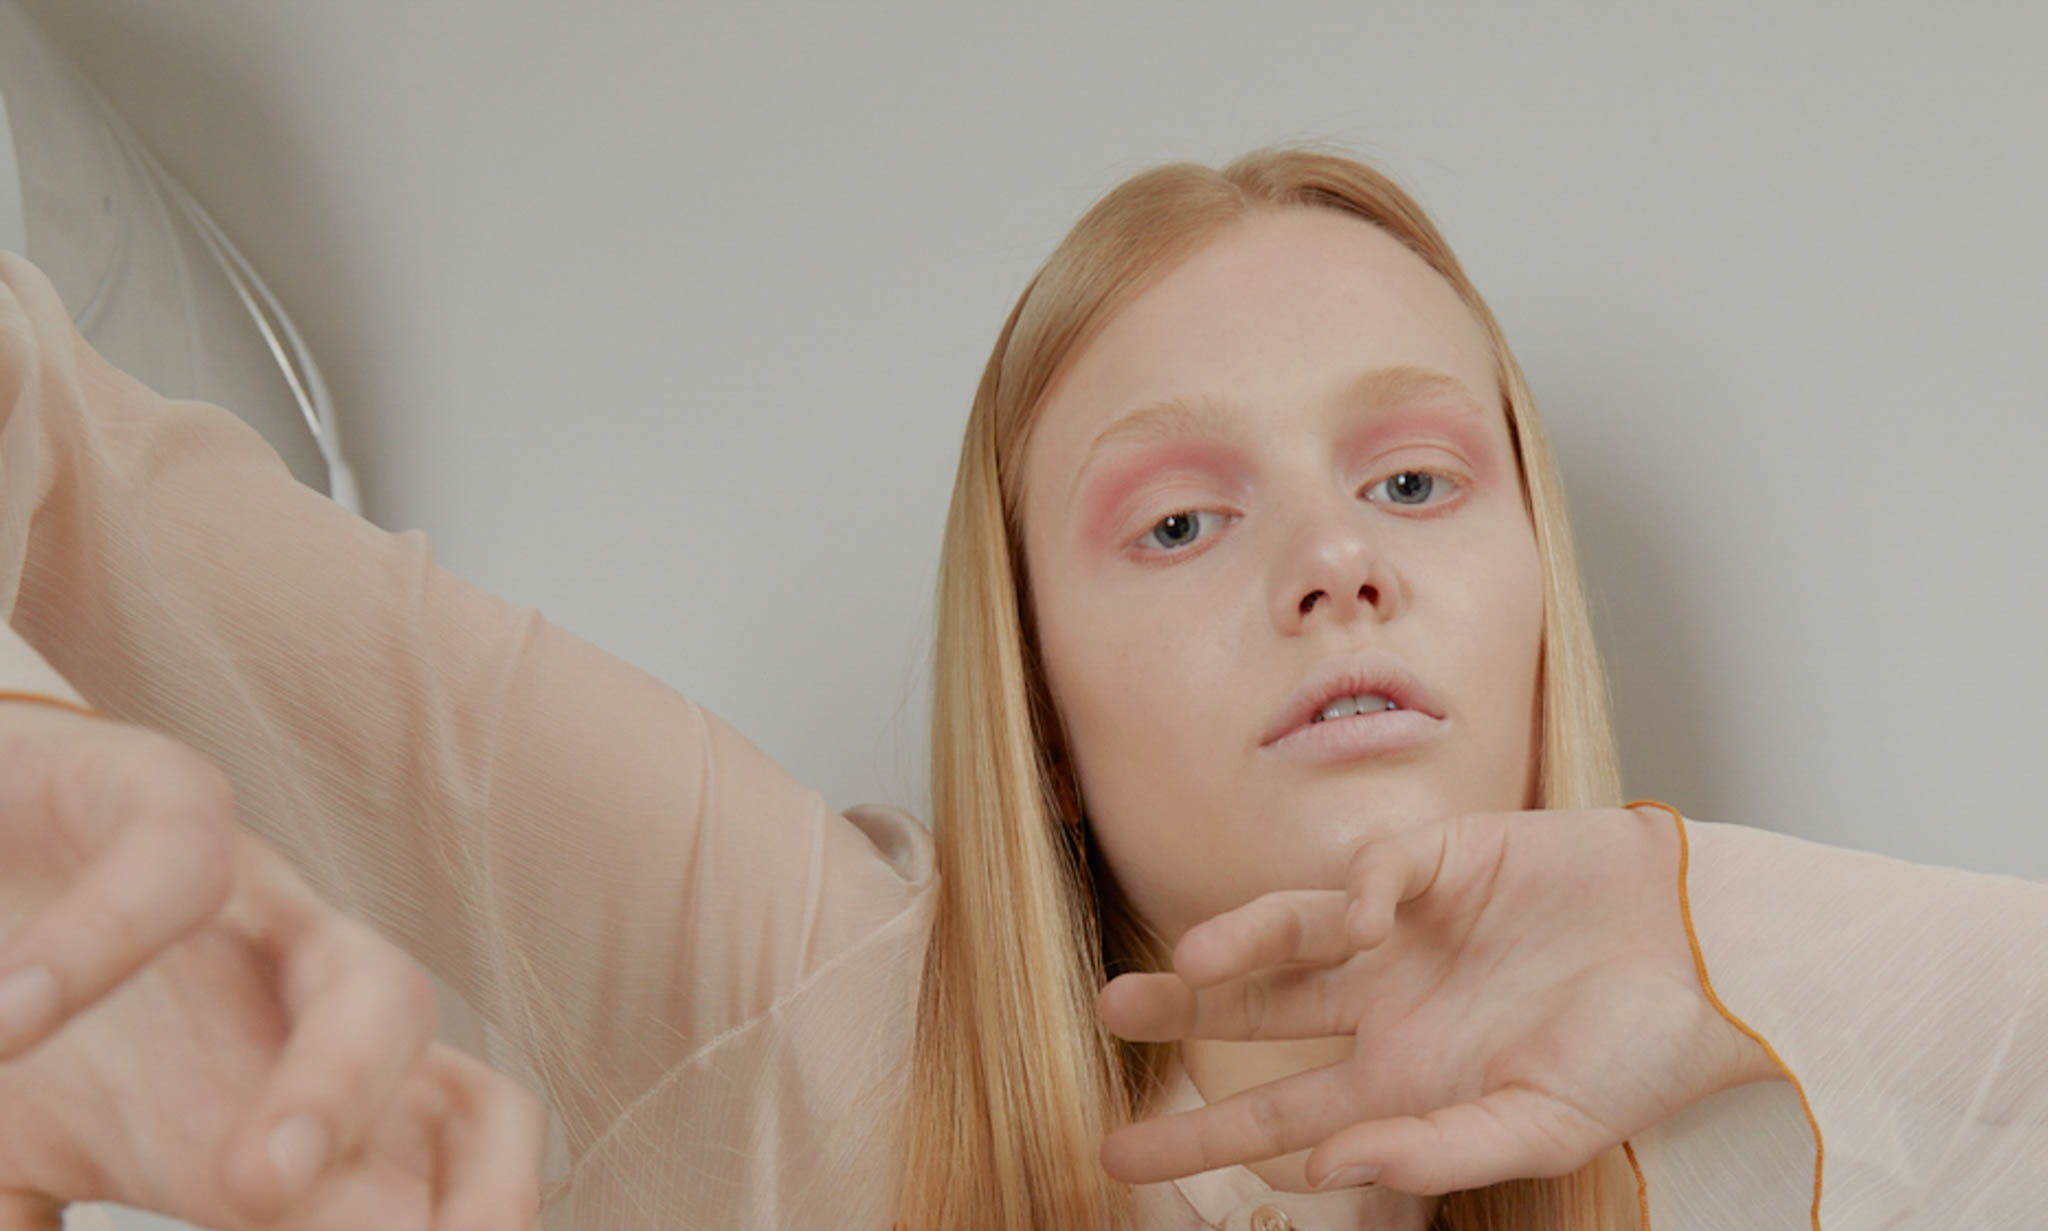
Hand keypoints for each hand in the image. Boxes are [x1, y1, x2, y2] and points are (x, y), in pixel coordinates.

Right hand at [0, 697, 546, 1228]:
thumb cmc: (32, 1021)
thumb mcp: (37, 1164)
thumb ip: (38, 1226)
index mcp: (297, 1130)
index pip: (424, 1210)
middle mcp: (307, 1023)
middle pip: (467, 1112)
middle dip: (478, 1208)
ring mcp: (259, 911)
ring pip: (381, 988)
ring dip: (337, 1090)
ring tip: (252, 1192)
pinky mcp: (160, 794)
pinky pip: (181, 857)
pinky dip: (99, 939)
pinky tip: (10, 1022)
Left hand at [1097, 806, 1778, 1193]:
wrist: (1721, 962)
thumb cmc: (1642, 1056)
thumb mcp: (1540, 1131)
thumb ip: (1428, 1155)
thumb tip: (1313, 1171)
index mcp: (1403, 1080)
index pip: (1277, 1113)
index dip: (1199, 1135)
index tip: (1116, 1155)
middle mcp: (1388, 1004)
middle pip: (1259, 1011)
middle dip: (1181, 1014)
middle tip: (1107, 1013)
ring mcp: (1410, 931)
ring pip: (1292, 932)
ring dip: (1237, 944)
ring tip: (1185, 967)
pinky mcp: (1444, 862)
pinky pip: (1376, 874)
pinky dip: (1360, 895)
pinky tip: (1370, 923)